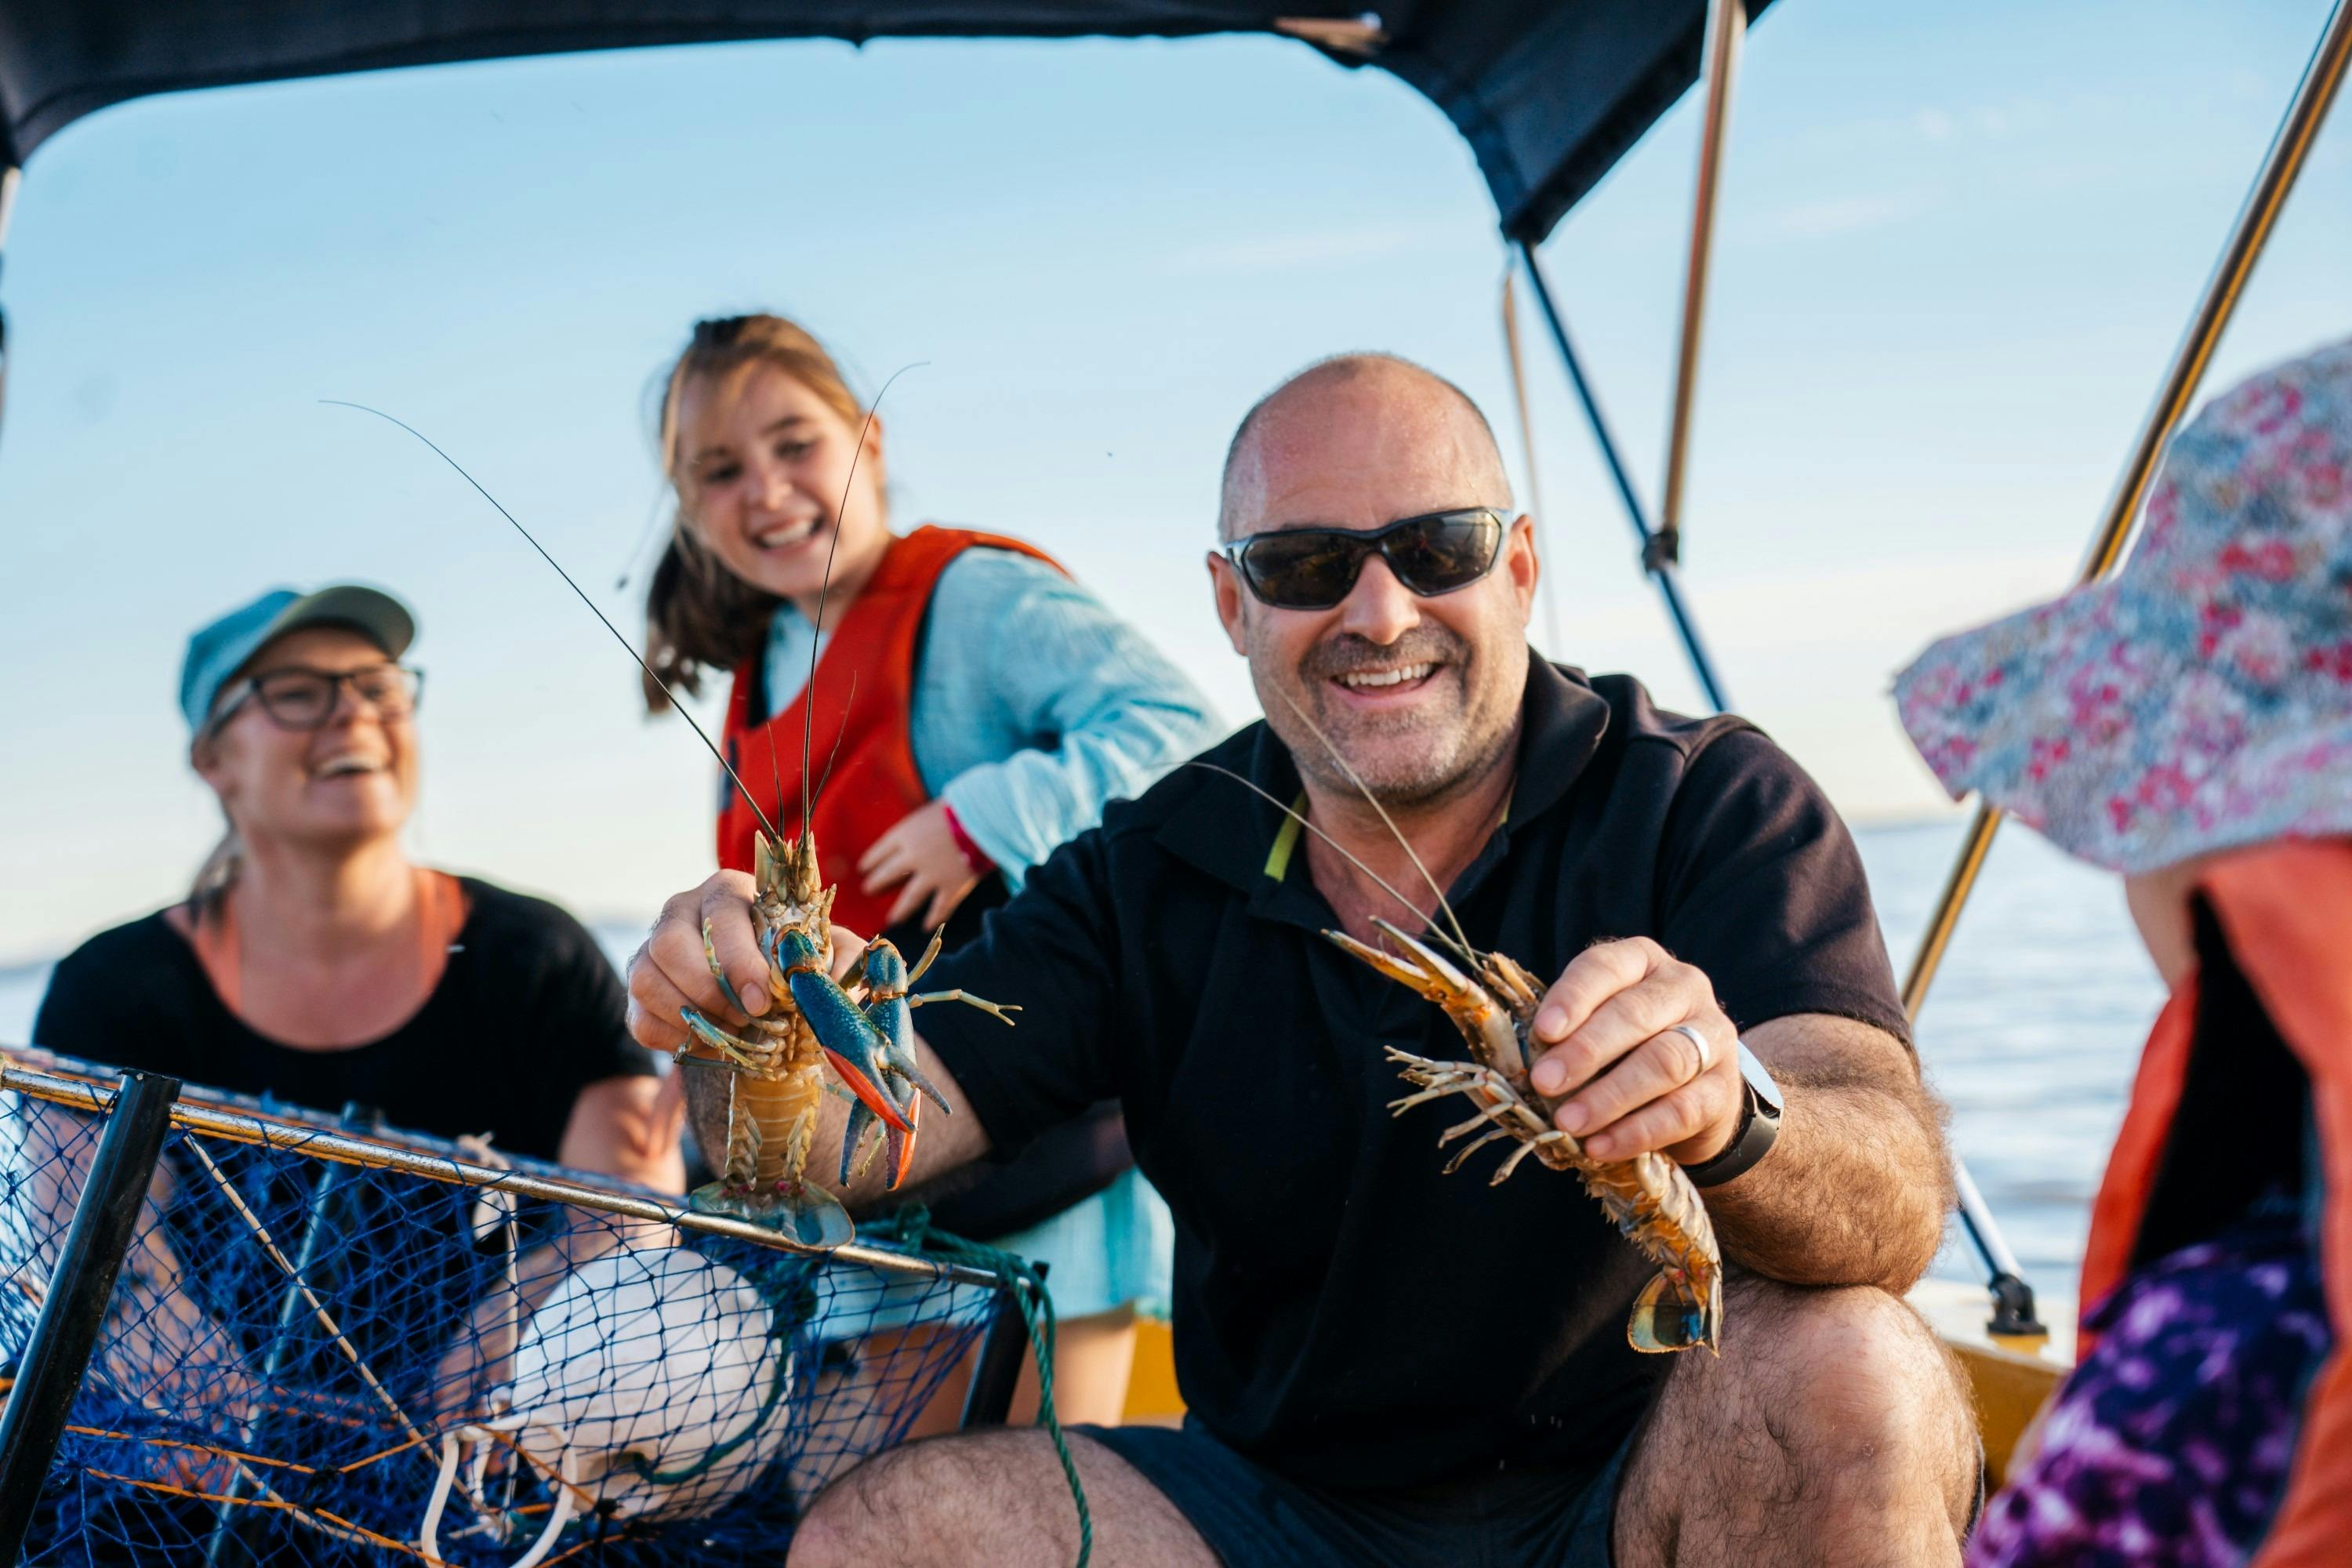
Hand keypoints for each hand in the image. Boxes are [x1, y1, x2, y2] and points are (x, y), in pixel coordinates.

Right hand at [625, 869, 866, 1052]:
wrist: (768, 992)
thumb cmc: (795, 960)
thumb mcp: (829, 951)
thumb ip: (842, 957)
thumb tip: (832, 980)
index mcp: (728, 892)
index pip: (720, 915)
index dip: (738, 961)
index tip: (763, 1001)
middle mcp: (682, 911)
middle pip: (669, 942)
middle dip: (708, 989)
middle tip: (746, 1019)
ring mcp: (653, 950)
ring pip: (645, 978)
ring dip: (689, 1014)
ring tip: (731, 1031)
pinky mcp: (640, 992)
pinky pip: (639, 1017)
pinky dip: (673, 1038)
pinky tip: (708, 1042)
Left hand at [857, 800, 982, 930]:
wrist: (984, 818)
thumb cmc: (958, 808)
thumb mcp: (929, 811)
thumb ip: (919, 827)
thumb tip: (916, 835)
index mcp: (905, 834)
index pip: (880, 851)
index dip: (870, 861)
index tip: (863, 868)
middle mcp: (913, 857)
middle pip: (888, 874)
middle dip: (876, 883)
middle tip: (869, 891)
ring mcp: (932, 875)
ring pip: (910, 898)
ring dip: (900, 910)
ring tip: (893, 918)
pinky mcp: (951, 887)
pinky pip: (940, 908)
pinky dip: (934, 918)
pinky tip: (927, 927)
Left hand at [1525, 937, 1744, 1166]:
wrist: (1695, 1093)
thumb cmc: (1625, 1048)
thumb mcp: (1596, 1025)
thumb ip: (1565, 1034)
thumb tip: (1524, 1064)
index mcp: (1642, 961)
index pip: (1606, 967)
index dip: (1573, 998)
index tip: (1543, 1031)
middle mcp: (1683, 989)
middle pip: (1636, 1014)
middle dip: (1585, 1050)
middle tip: (1544, 1082)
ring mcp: (1712, 1037)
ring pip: (1664, 1062)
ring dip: (1609, 1095)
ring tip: (1568, 1121)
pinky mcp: (1723, 1090)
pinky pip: (1681, 1111)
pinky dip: (1635, 1131)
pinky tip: (1599, 1146)